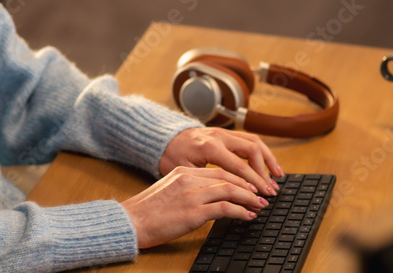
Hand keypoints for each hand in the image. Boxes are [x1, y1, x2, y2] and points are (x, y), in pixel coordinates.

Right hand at [121, 166, 268, 247]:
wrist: (131, 221)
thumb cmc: (146, 211)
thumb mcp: (168, 190)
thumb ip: (187, 188)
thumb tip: (209, 196)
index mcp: (182, 171)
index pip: (218, 171)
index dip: (238, 178)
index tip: (249, 186)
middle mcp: (189, 178)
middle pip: (228, 177)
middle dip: (248, 186)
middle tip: (261, 195)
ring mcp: (192, 194)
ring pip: (230, 190)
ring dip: (249, 198)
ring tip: (260, 205)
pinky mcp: (194, 212)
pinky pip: (225, 208)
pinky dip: (241, 211)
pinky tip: (248, 216)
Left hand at [159, 128, 283, 196]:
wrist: (164, 138)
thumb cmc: (170, 157)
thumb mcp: (183, 171)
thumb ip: (206, 180)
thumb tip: (228, 196)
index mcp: (209, 147)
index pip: (239, 166)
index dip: (253, 182)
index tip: (263, 195)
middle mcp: (219, 136)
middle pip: (252, 150)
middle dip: (264, 172)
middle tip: (271, 190)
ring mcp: (223, 132)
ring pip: (254, 141)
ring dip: (268, 159)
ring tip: (278, 176)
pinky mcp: (226, 132)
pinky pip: (249, 139)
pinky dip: (262, 152)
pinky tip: (268, 164)